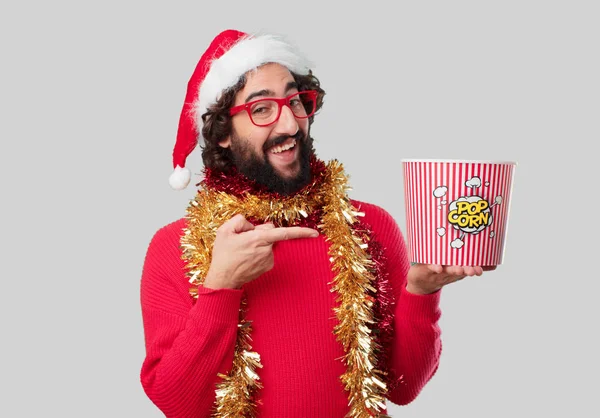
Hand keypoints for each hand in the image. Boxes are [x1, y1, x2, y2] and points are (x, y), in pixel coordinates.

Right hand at [203, 214, 319, 288]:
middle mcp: (267, 250)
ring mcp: (268, 260)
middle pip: (271, 232)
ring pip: (268, 243)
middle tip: (243, 238)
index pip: (284, 233)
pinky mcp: (267, 266)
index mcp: (258, 239)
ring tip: (242, 250)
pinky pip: (266, 252)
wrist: (223, 279)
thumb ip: (241, 220)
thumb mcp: (224, 231)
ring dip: (258, 243)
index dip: (301, 232)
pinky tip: (246, 257)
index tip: (315, 232)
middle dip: (261, 231)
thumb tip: (253, 225)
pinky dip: (258, 251)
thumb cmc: (223, 255)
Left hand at [406, 263, 496, 294]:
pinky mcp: (426, 269)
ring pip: (447, 270)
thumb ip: (469, 262)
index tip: (485, 269)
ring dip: (454, 270)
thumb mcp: (455, 267)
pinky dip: (435, 267)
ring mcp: (438, 271)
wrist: (421, 283)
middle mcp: (449, 271)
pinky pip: (431, 268)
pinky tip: (438, 268)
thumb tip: (491, 261)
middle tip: (474, 270)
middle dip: (467, 270)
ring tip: (460, 269)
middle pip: (460, 271)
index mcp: (457, 269)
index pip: (469, 268)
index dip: (477, 268)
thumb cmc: (440, 271)